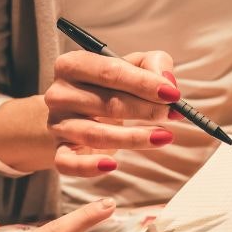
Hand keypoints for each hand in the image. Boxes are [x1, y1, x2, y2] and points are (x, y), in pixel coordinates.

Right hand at [45, 50, 180, 176]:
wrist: (78, 113)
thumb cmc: (109, 87)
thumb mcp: (131, 66)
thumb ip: (152, 64)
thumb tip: (167, 81)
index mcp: (72, 65)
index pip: (109, 72)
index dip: (143, 83)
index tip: (172, 94)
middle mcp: (60, 93)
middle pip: (107, 104)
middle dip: (146, 110)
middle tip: (174, 115)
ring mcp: (57, 124)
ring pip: (96, 135)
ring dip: (134, 138)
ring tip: (164, 137)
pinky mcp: (59, 151)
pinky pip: (69, 164)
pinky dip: (89, 167)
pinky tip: (112, 165)